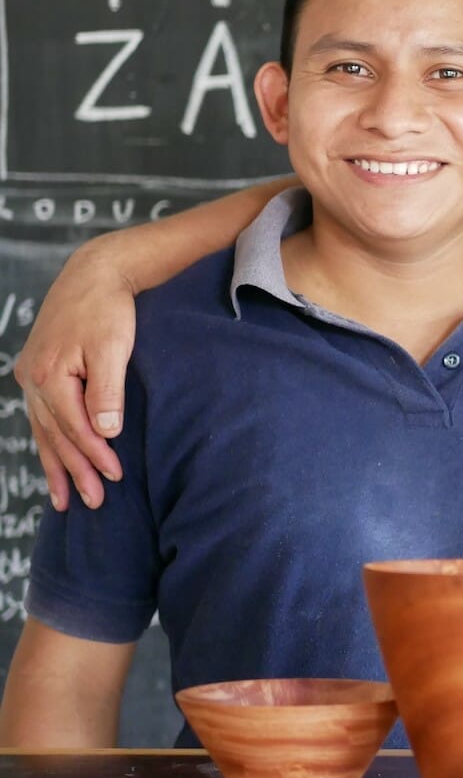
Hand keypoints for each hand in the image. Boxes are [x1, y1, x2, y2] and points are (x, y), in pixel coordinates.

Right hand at [15, 242, 135, 510]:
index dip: (95, 456)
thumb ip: (108, 391)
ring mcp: (31, 377)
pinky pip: (41, 417)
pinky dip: (48, 442)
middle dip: (75, 471)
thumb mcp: (114, 348)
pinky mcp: (37, 372)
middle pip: (56, 436)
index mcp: (51, 377)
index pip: (76, 429)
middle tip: (93, 503)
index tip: (115, 478)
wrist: (93, 273)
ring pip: (43, 431)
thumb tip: (106, 433)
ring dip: (56, 466)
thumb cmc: (109, 309)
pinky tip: (52, 462)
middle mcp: (34, 381)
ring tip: (64, 501)